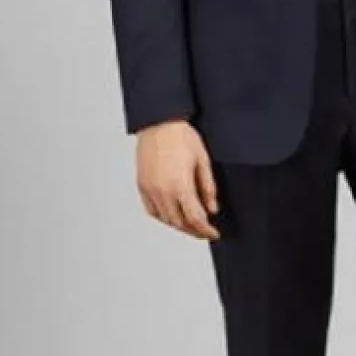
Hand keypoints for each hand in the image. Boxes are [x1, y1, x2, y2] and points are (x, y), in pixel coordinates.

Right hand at [135, 120, 221, 239]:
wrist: (159, 122)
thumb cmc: (181, 136)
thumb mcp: (203, 160)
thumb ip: (208, 188)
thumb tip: (212, 208)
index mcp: (180, 185)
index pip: (195, 219)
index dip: (206, 230)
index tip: (213, 233)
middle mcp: (162, 191)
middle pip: (179, 223)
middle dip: (194, 230)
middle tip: (204, 231)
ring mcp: (150, 189)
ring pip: (165, 219)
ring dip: (179, 225)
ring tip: (190, 224)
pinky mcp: (142, 185)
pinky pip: (151, 210)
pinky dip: (163, 217)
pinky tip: (172, 215)